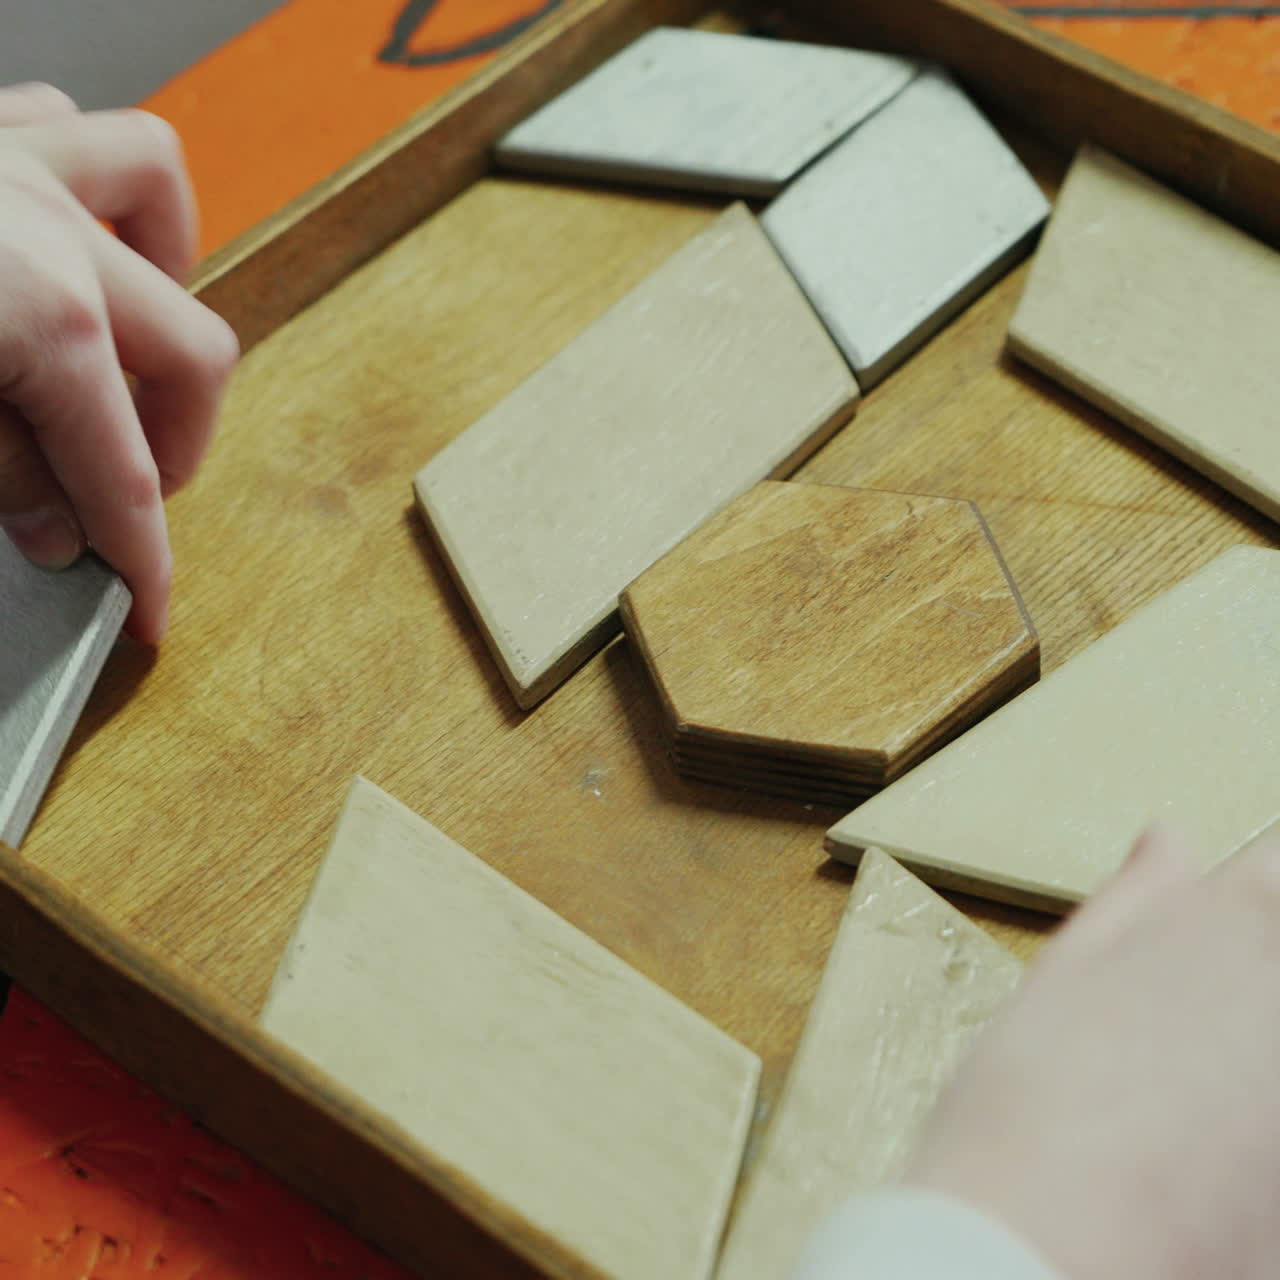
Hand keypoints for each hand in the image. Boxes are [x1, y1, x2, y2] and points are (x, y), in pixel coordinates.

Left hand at [0, 82, 238, 642]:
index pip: (124, 474)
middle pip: (191, 349)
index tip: (150, 612)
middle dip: (174, 440)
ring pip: (154, 186)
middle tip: (130, 499)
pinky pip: (69, 130)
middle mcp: (49, 225)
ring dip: (163, 272)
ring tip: (131, 341)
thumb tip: (59, 524)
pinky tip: (73, 240)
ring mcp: (9, 159)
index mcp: (44, 314)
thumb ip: (1, 472)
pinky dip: (91, 189)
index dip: (144, 558)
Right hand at [907, 824, 1279, 1278]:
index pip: (1279, 872)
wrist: (1035, 1247)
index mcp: (1237, 925)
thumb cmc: (1030, 1106)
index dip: (1251, 902)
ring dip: (1249, 1063)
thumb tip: (1171, 839)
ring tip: (1189, 1106)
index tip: (1225, 930)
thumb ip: (1137, 898)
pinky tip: (1202, 1164)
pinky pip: (1279, 1139)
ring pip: (1278, 1049)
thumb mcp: (1062, 974)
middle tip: (1187, 1035)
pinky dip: (1254, 1144)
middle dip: (1248, 984)